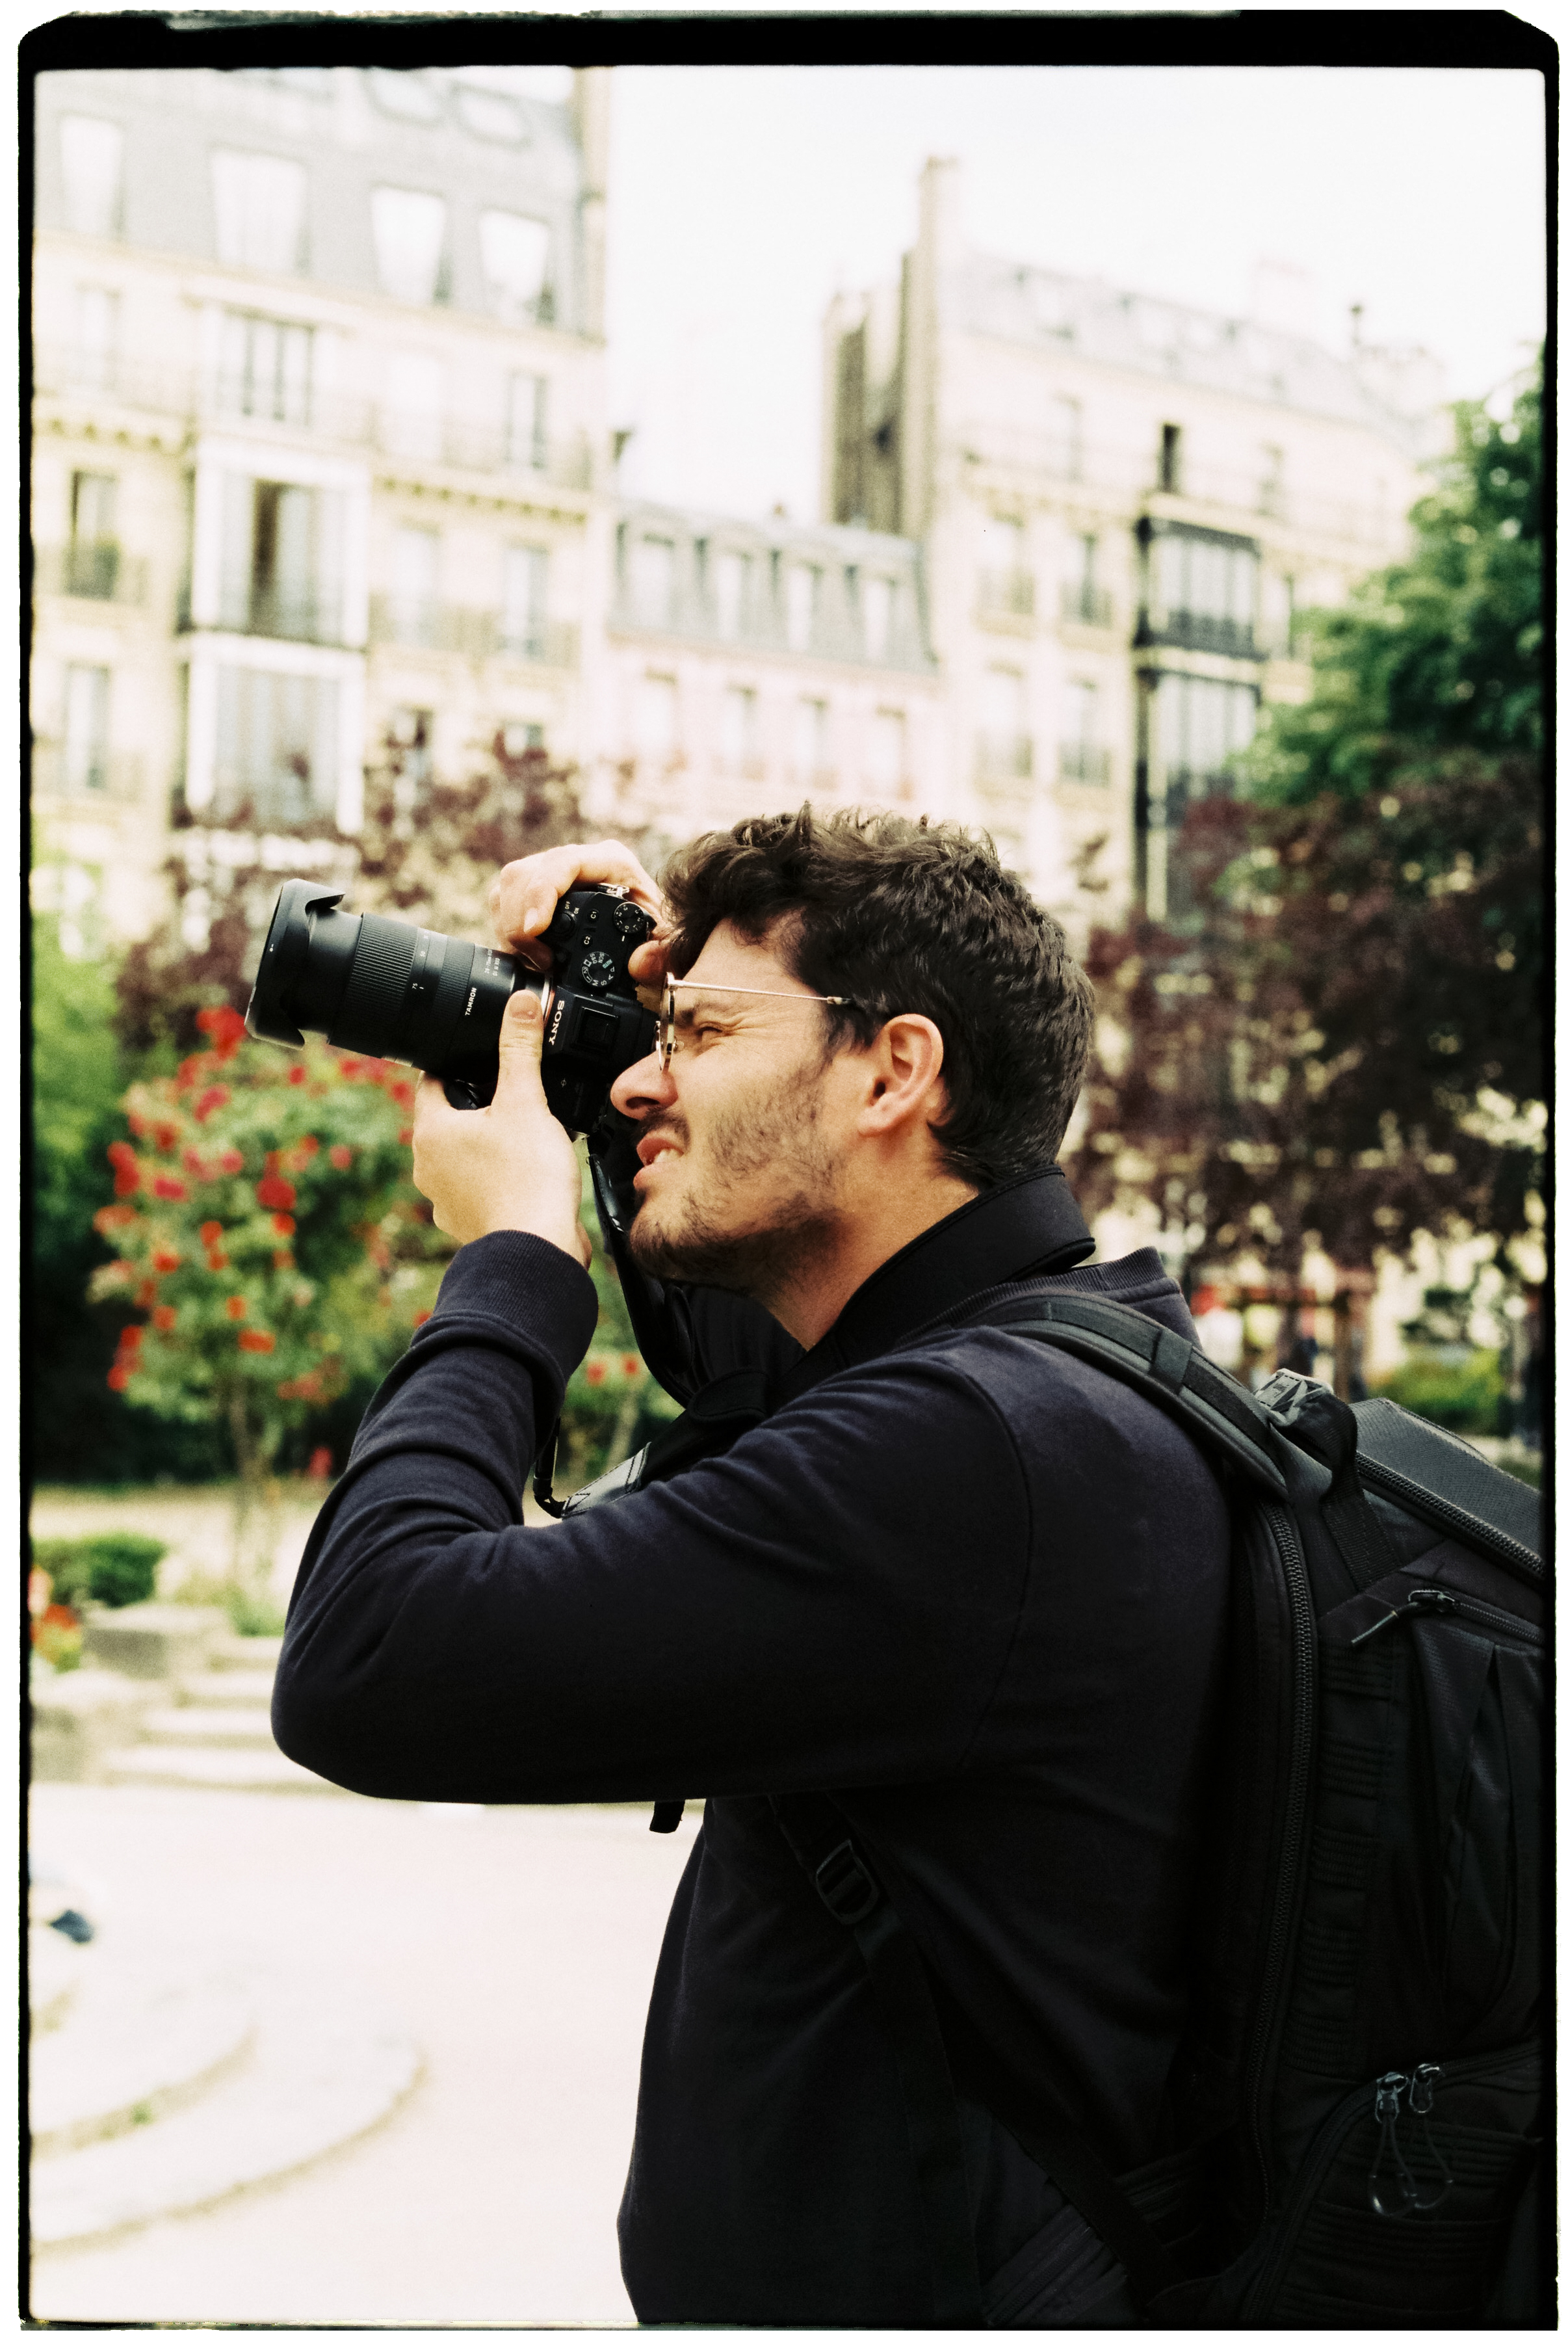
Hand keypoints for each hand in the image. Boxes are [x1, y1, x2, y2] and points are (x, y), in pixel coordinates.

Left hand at [411, 991, 590, 1263]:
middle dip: (477, 1104)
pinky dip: (497, 1176)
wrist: (538, 1251)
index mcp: (431, 1131)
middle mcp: (428, 1166)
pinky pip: (478, 1187)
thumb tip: (520, 1004)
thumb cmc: (526, 1180)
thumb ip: (520, 1049)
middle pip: (448, 1118)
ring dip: (486, 1143)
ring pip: (462, 1155)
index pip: (432, 1081)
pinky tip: (525, 1171)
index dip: (456, 1062)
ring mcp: (445, 1199)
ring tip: (523, 1134)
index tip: (476, 1054)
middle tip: (511, 1093)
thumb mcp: (526, 1102)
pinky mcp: (468, 1223)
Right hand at [488, 840, 671, 985]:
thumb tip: (639, 963)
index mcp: (610, 861)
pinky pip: (503, 901)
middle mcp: (575, 860)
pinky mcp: (532, 890)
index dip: (543, 893)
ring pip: (508, 888)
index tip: (536, 929)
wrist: (644, 934)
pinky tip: (527, 953)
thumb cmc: (655, 931)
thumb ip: (664, 954)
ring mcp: (549, 872)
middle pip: (524, 875)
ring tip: (538, 960)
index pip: (564, 862)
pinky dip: (508, 930)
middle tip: (543, 961)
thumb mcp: (669, 942)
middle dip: (522, 922)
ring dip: (512, 928)